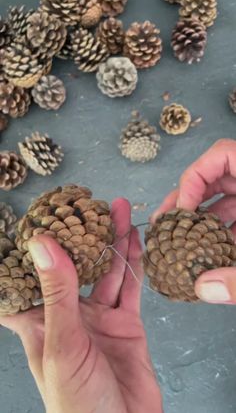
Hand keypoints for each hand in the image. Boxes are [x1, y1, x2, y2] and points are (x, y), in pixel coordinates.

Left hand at [0, 198, 161, 412]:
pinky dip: (133, 264)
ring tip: (116, 211)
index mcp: (41, 320)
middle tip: (89, 204)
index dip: (30, 251)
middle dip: (82, 235)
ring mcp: (98, 318)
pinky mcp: (125, 324)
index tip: (37, 220)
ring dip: (111, 242)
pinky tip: (134, 242)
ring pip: (105, 271)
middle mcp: (69, 314)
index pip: (28, 278)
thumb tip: (43, 245)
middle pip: (75, 266)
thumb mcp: (62, 343)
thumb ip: (57, 293)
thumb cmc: (79, 403)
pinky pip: (129, 287)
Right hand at [151, 139, 235, 304]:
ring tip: (176, 238)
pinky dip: (217, 229)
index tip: (183, 211)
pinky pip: (234, 214)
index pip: (222, 154)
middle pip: (214, 176)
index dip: (195, 177)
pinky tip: (203, 250)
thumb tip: (203, 288)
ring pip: (222, 197)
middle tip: (164, 224)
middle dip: (186, 199)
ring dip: (199, 217)